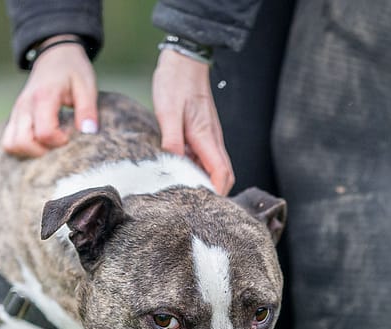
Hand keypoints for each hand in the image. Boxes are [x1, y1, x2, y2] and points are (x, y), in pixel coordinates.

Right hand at [2, 35, 98, 156]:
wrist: (54, 54)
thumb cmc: (72, 69)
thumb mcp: (86, 85)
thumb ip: (88, 110)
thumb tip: (88, 132)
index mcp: (43, 97)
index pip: (45, 133)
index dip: (60, 141)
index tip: (70, 133)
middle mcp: (24, 106)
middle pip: (23, 143)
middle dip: (43, 151)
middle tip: (59, 141)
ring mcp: (16, 112)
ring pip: (11, 144)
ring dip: (30, 151)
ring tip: (49, 143)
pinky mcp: (14, 117)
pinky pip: (9, 141)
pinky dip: (22, 147)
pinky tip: (39, 142)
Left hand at [152, 49, 234, 194]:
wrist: (184, 59)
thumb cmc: (176, 82)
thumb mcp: (168, 112)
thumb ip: (172, 141)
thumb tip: (174, 167)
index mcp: (207, 137)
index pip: (222, 174)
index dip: (217, 194)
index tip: (204, 208)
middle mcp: (213, 139)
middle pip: (223, 175)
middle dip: (214, 193)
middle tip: (194, 206)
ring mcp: (209, 135)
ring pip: (214, 167)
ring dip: (204, 181)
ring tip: (184, 194)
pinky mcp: (202, 131)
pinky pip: (204, 157)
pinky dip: (196, 169)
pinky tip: (179, 171)